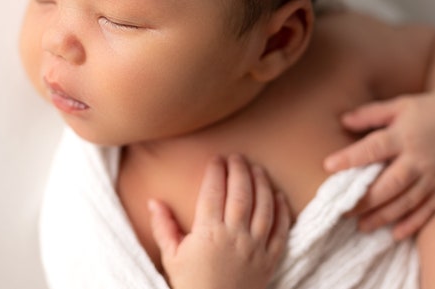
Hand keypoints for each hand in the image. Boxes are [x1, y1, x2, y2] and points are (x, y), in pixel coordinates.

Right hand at [148, 154, 289, 288]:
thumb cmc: (191, 285)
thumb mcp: (171, 257)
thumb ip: (163, 226)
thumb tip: (153, 200)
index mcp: (208, 233)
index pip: (214, 192)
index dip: (216, 171)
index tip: (216, 158)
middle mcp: (234, 236)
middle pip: (241, 193)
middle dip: (239, 170)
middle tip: (236, 157)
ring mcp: (255, 247)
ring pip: (263, 207)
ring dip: (261, 183)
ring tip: (256, 168)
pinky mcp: (270, 259)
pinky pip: (281, 230)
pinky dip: (281, 210)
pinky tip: (278, 195)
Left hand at [323, 90, 434, 239]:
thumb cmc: (427, 109)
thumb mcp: (398, 105)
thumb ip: (370, 114)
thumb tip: (343, 121)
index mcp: (405, 135)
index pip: (373, 148)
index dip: (350, 158)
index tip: (328, 166)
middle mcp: (420, 159)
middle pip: (390, 184)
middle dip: (365, 200)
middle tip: (341, 210)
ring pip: (407, 202)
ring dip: (383, 217)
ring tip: (361, 226)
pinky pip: (428, 210)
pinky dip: (412, 224)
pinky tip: (394, 234)